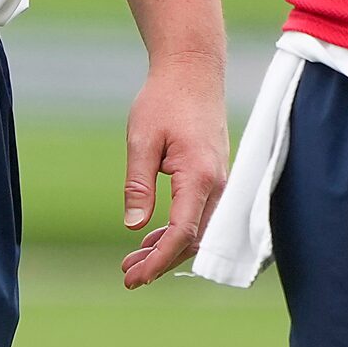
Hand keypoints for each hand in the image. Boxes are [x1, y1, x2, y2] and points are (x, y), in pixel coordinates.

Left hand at [118, 57, 227, 288]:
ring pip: (198, 230)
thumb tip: (134, 226)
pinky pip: (200, 214)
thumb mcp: (141, 140)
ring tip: (132, 262)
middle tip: (128, 276)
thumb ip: (138, 184)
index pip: (182, 233)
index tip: (135, 277)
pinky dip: (177, 230)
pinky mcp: (214, 175)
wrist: (192, 69)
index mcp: (199, 176)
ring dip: (168, 248)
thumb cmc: (165, 99)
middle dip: (162, 262)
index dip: (160, 260)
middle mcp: (217, 183)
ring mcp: (220, 180)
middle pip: (193, 240)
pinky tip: (151, 236)